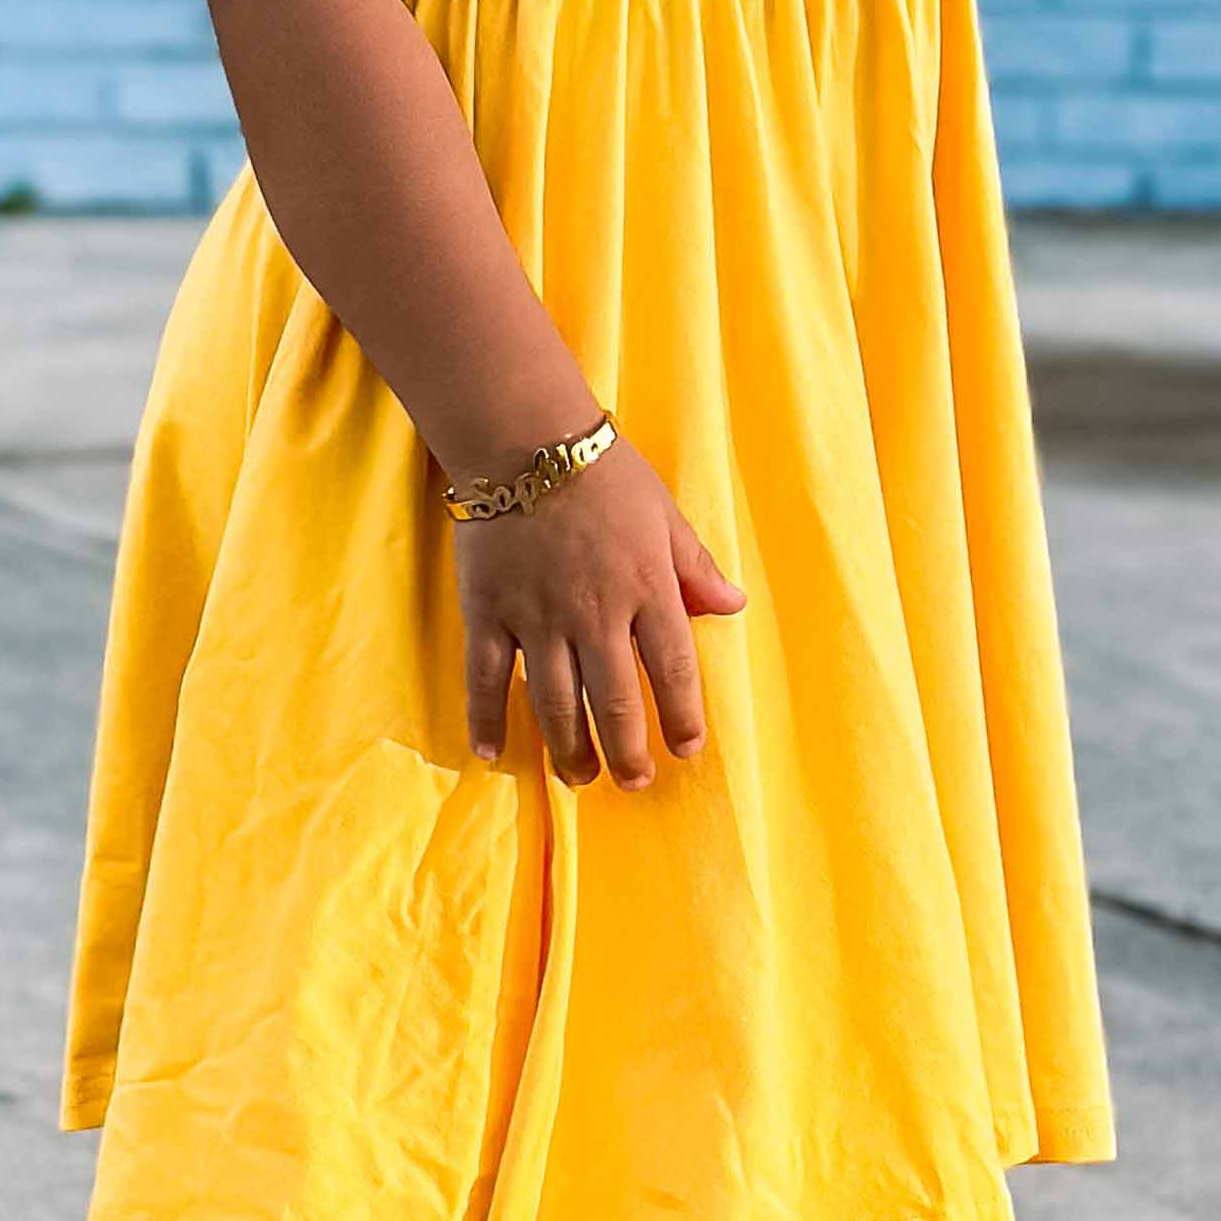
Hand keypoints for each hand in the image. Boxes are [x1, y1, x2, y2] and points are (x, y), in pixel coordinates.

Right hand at [456, 438, 745, 788]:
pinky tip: (494, 753)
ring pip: (555, 703)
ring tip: (580, 777)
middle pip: (615, 702)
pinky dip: (487, 719)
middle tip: (634, 781)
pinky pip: (487, 678)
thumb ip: (695, 567)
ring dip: (570, 749)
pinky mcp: (488, 611)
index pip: (674, 670)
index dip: (683, 717)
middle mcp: (595, 614)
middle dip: (627, 752)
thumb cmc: (604, 473)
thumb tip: (732, 607)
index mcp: (646, 589)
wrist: (523, 438)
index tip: (688, 749)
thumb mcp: (664, 515)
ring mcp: (538, 617)